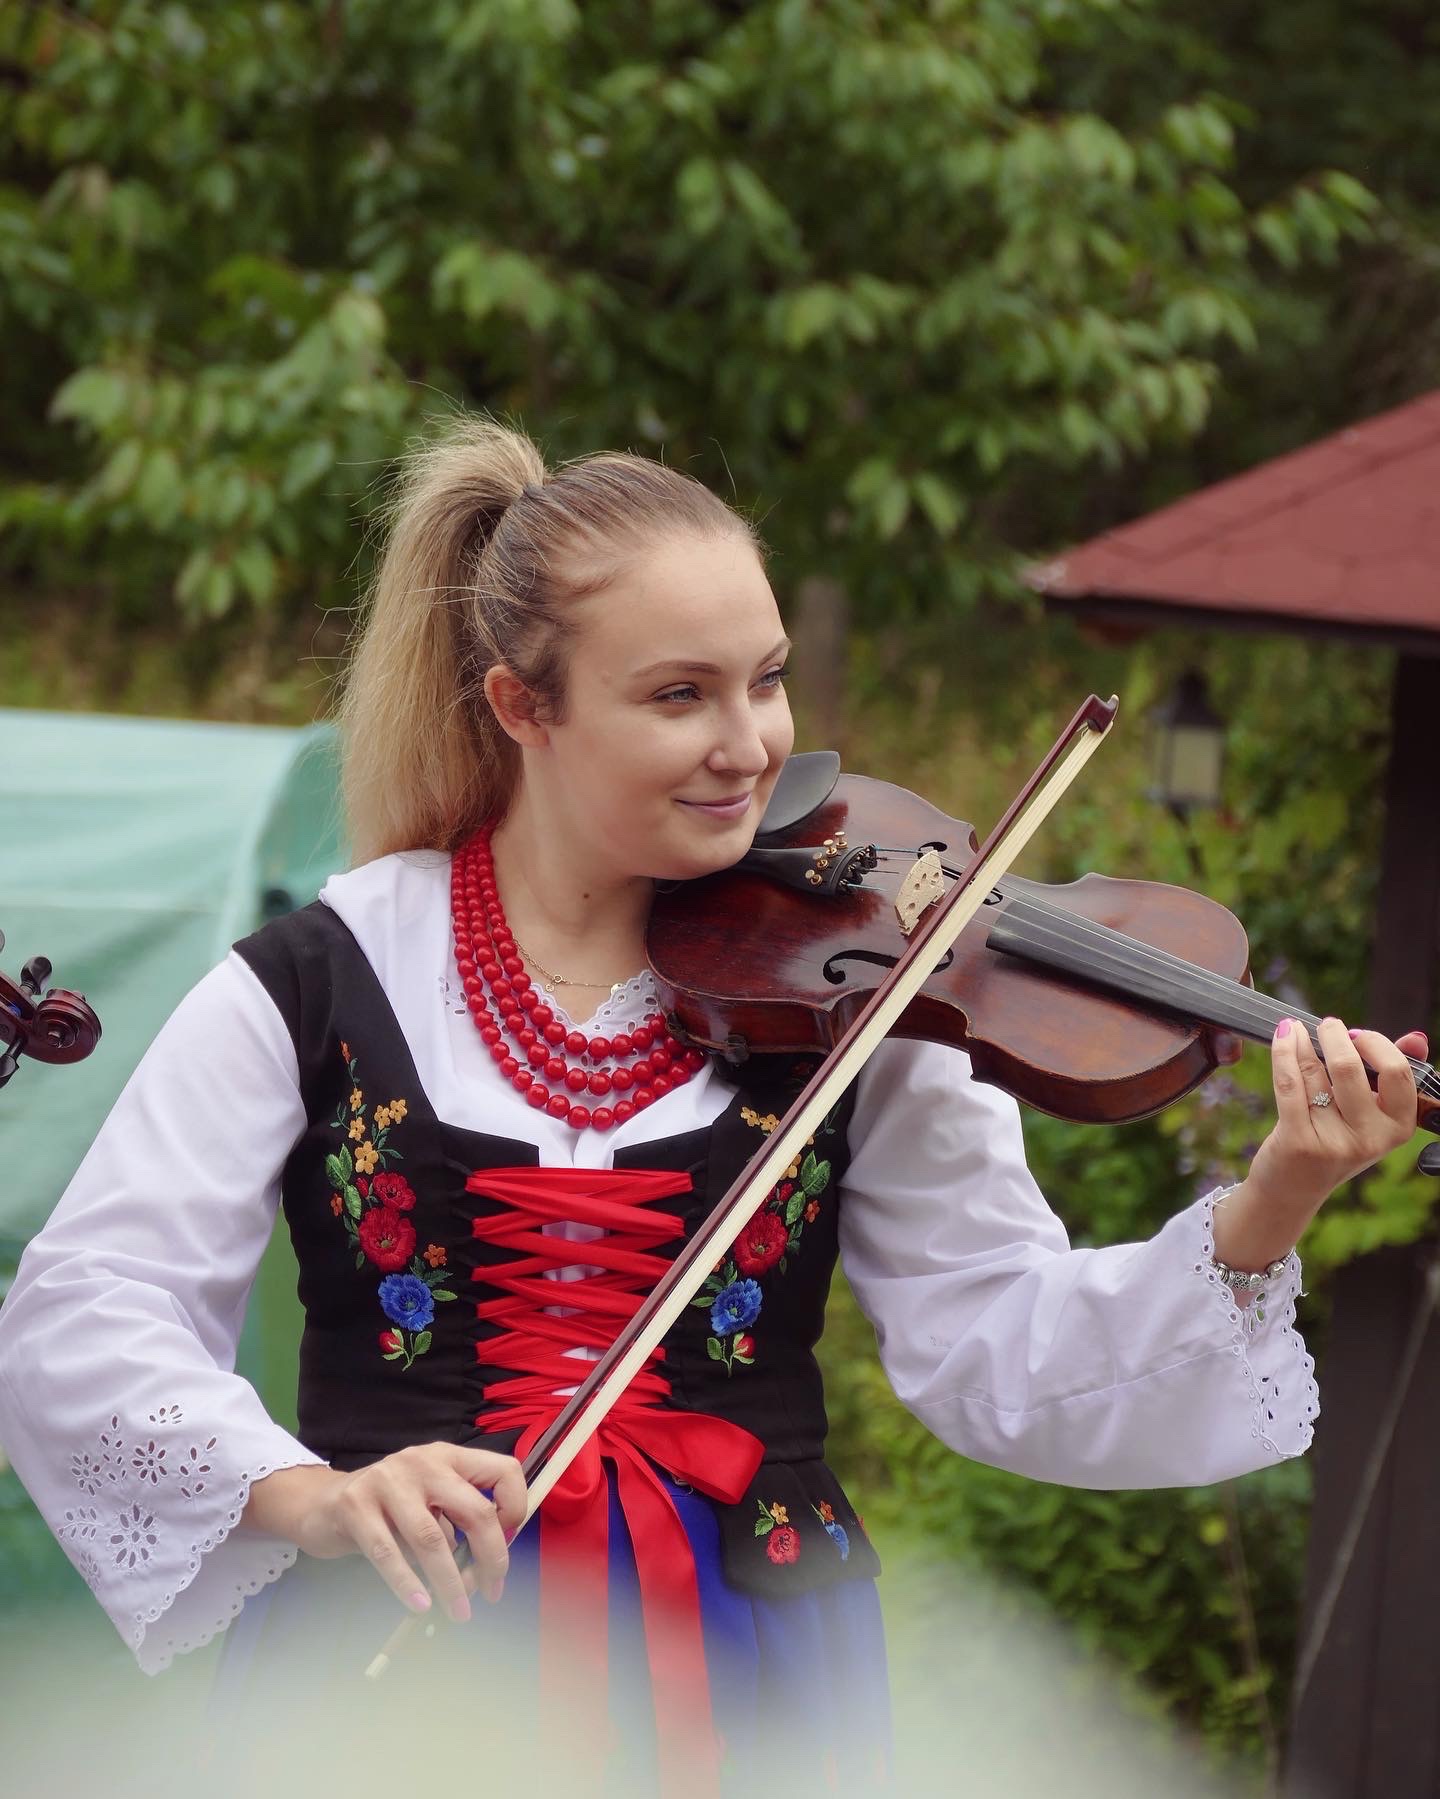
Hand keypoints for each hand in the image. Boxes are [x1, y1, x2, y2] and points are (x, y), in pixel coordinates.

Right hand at [294, 1442, 525, 1621]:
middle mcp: (423, 1462)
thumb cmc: (388, 1508)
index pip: (503, 1471)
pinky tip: (420, 1605)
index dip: (514, 1509)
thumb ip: (458, 1520)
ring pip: (431, 1538)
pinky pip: (387, 1552)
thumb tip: (489, 1566)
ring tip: (460, 1612)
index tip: (505, 1544)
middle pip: (474, 1510)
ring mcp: (387, 1481)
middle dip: (490, 1557)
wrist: (322, 1503)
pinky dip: (407, 1583)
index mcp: (449, 1457)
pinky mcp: (356, 1506)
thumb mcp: (429, 1501)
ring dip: (450, 1582)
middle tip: (492, 1591)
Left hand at [1214, 1019, 1423, 1270]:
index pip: (1398, 1072)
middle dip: (1335, 1035)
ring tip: (1296, 1031)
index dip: (1376, 1044)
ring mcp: (1334, 1143)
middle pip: (1350, 1068)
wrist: (1294, 1188)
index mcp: (1398, 1128)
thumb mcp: (1371, 1115)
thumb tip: (1417, 1038)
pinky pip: (1289, 1083)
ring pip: (1314, 1073)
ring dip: (1302, 1042)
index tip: (1357, 1035)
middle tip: (1328, 1025)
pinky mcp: (1298, 1142)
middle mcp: (1370, 1139)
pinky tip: (1283, 1034)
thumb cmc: (1336, 1140)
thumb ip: (1393, 1076)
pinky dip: (1283, 1052)